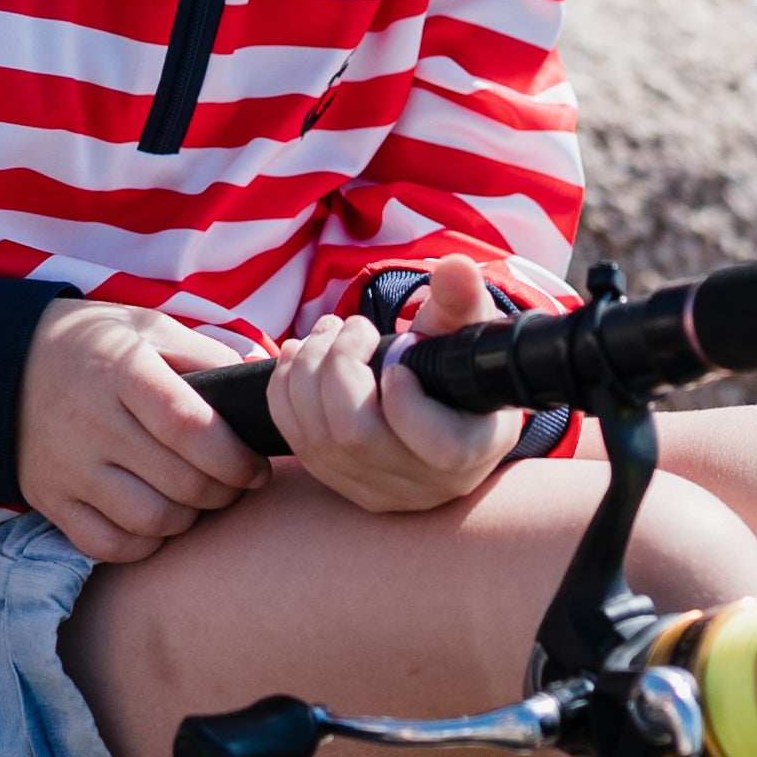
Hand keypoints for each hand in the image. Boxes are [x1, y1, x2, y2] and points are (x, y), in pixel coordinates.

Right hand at [16, 301, 271, 566]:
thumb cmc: (95, 344)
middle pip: (179, 482)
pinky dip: (144, 544)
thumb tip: (260, 382)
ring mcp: (67, 467)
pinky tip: (156, 520)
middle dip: (224, 492)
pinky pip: (107, 545)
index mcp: (122, 371)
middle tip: (235, 483)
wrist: (3, 363)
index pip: (189, 427)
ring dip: (189, 519)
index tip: (257, 468)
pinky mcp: (49, 499)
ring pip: (150, 520)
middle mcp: (91, 422)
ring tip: (198, 499)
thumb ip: (207, 354)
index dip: (234, 457)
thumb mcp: (148, 327)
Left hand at [263, 255, 523, 519]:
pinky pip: (294, 440)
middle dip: (339, 365)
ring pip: (318, 439)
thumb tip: (455, 268)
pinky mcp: (337, 481)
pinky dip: (286, 389)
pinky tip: (301, 355)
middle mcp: (420, 484)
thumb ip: (461, 302)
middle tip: (351, 326)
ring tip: (328, 331)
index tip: (397, 354)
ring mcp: (373, 489)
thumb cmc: (460, 370)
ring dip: (308, 370)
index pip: (437, 446)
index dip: (406, 401)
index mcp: (470, 451)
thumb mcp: (470, 335)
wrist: (443, 414)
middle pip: (356, 436)